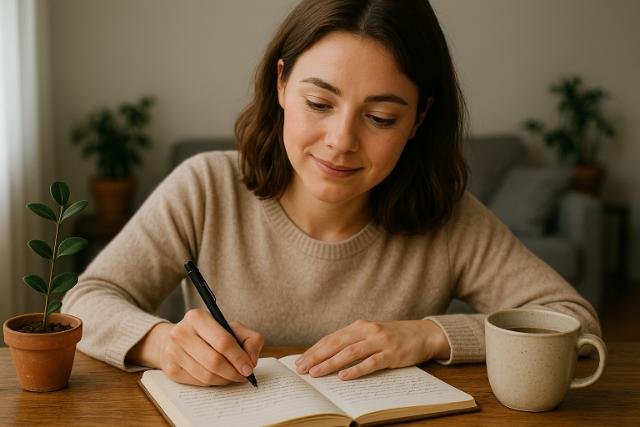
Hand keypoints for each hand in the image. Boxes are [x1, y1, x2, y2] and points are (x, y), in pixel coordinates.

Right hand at [128, 308, 263, 385]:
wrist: (176, 338)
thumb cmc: (209, 333)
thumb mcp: (231, 328)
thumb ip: (250, 339)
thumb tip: (251, 360)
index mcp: (197, 317)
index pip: (223, 341)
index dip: (239, 357)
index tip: (249, 368)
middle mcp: (181, 333)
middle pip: (214, 361)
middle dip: (233, 372)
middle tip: (244, 376)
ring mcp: (173, 352)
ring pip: (206, 375)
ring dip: (225, 379)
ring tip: (233, 376)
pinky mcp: (171, 369)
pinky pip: (198, 382)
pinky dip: (213, 382)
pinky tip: (218, 376)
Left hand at [294, 319, 449, 379]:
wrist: (423, 334)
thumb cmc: (393, 337)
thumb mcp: (370, 334)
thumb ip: (352, 342)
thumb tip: (326, 356)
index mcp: (359, 326)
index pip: (331, 338)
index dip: (314, 350)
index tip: (299, 361)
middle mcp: (367, 330)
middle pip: (336, 344)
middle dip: (316, 357)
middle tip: (301, 369)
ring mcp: (379, 341)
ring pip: (350, 352)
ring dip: (330, 363)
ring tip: (316, 373)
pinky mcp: (391, 353)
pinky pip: (371, 362)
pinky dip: (356, 370)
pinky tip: (344, 376)